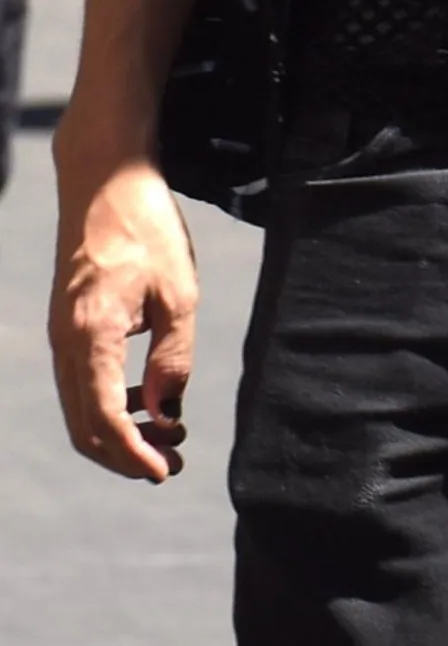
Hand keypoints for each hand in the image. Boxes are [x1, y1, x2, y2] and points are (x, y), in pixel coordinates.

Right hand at [48, 143, 195, 481]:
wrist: (104, 182)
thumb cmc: (146, 230)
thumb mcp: (179, 292)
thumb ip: (173, 355)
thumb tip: (165, 411)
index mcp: (92, 336)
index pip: (104, 419)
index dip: (132, 455)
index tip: (164, 472)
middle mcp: (66, 344)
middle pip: (84, 426)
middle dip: (125, 455)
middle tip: (172, 465)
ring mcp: (61, 337)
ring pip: (80, 409)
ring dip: (118, 433)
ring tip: (168, 436)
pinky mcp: (67, 329)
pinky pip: (82, 384)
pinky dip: (109, 405)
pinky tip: (148, 401)